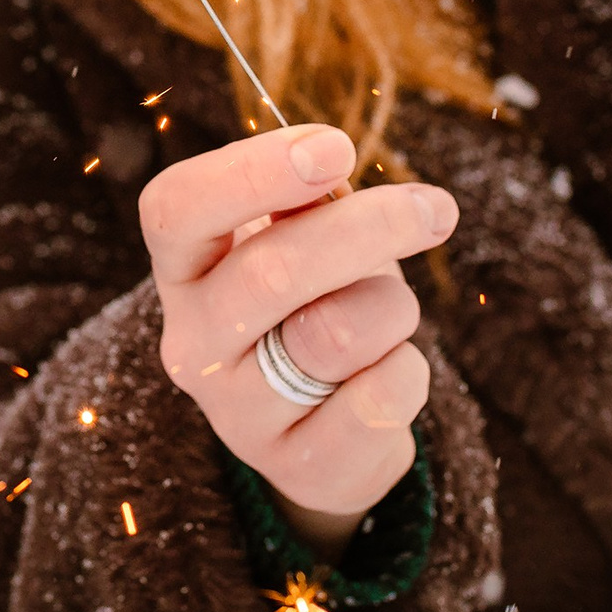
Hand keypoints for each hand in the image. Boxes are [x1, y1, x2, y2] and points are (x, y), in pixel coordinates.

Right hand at [141, 125, 457, 558]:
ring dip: (391, 307)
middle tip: (434, 209)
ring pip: (335, 336)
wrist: (324, 423)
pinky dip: (407, 372)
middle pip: (272, 272)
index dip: (252, 171)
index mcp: (182, 267)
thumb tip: (328, 174)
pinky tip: (391, 370)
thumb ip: (306, 203)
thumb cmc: (316, 297)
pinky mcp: (294, 465)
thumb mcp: (301, 237)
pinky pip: (377, 401)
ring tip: (389, 311)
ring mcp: (236, 413)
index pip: (177, 208)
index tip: (336, 146)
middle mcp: (191, 341)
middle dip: (369, 228)